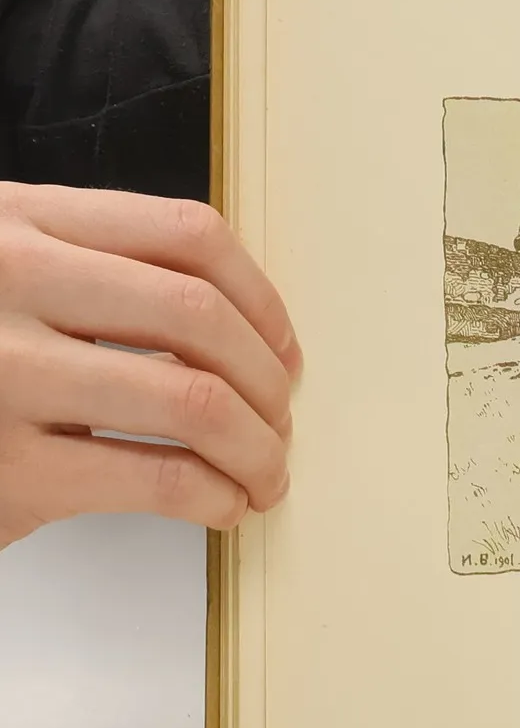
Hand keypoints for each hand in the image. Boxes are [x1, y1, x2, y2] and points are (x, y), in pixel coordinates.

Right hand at [0, 183, 300, 549]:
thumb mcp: (10, 278)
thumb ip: (99, 273)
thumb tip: (251, 335)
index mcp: (22, 222)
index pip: (186, 235)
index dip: (262, 298)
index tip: (285, 350)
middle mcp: (11, 282)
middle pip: (200, 318)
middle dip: (268, 382)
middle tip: (281, 422)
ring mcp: (5, 374)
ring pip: (194, 399)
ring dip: (258, 448)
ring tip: (265, 474)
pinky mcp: (9, 467)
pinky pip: (158, 477)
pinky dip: (216, 496)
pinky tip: (223, 505)